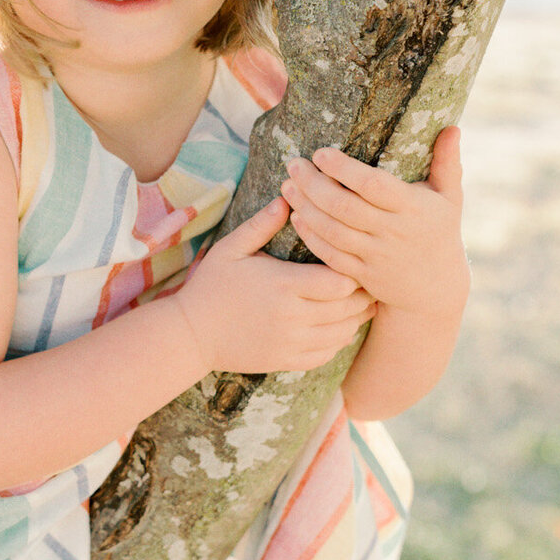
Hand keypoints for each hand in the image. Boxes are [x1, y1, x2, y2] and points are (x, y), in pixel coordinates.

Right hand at [177, 190, 377, 375]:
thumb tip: (286, 198)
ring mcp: (291, 343)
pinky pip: (327, 353)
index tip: (352, 261)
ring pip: (343, 332)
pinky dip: (339, 340)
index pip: (339, 281)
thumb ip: (261, 225)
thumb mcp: (231, 248)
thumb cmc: (211, 286)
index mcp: (283, 285)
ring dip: (356, 318)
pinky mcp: (287, 362)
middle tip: (369, 279)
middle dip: (362, 294)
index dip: (352, 272)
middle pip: (348, 307)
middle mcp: (292, 317)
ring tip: (362, 302)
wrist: (191, 334)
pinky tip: (339, 326)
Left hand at [283, 128, 469, 317]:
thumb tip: (453, 127)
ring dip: (306, 208)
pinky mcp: (362, 275)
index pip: (373, 185)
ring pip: (333, 231)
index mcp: (413, 207)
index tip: (320, 153)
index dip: (344, 169)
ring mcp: (377, 256)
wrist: (435, 288)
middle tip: (293, 164)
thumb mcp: (450, 197)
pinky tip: (296, 217)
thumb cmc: (440, 231)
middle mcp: (394, 232)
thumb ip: (447, 162)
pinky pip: (331, 256)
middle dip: (314, 184)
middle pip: (345, 207)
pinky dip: (311, 237)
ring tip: (287, 186)